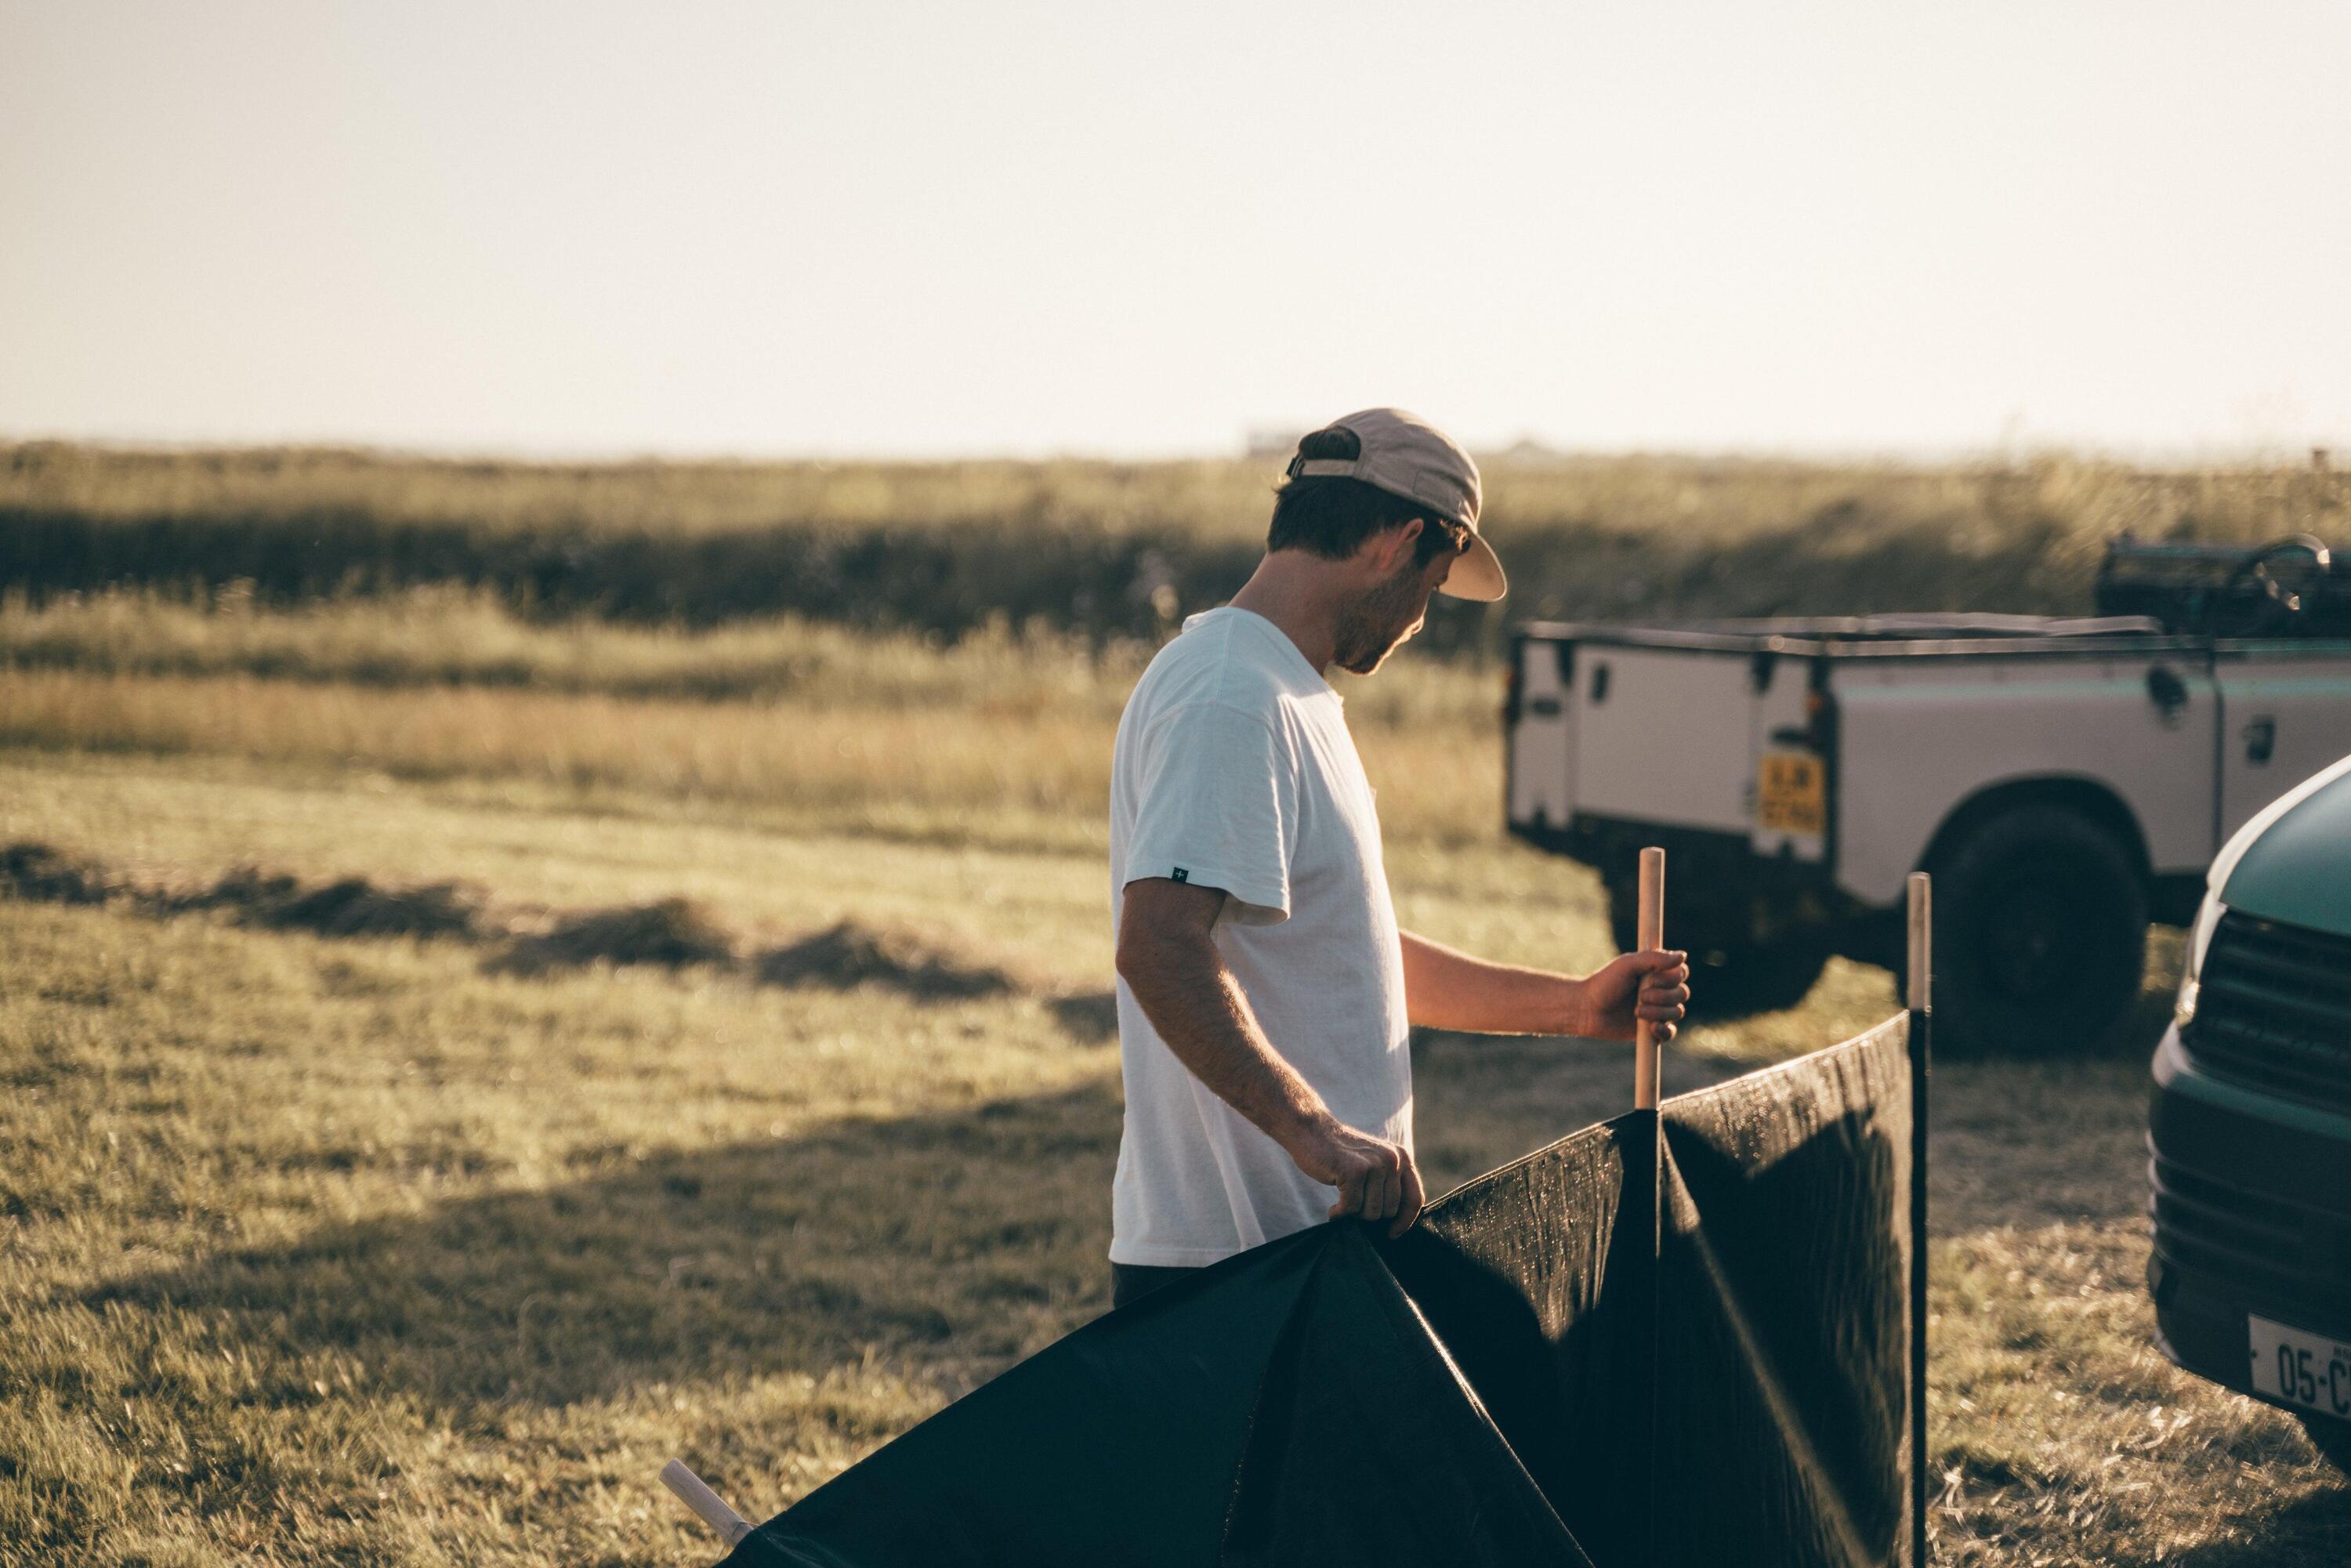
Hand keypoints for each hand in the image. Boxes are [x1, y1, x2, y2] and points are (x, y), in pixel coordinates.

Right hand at [1281, 1113, 1424, 1237]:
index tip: (1392, 1234)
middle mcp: (1392, 1159)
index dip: (1405, 1221)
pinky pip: (1351, 1208)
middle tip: (1352, 1205)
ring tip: (1341, 1203)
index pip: (1415, 1198)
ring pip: (1372, 1212)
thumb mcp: (1374, 1163)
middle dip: (1369, 1215)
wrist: (1311, 1131)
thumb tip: (1399, 1222)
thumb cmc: (1341, 1155)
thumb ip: (1390, 1183)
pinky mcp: (1354, 1171)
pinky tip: (1333, 1209)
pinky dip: (1340, 1213)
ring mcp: (1374, 1164)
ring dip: (1353, 1214)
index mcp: (1401, 1157)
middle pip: (1390, 1211)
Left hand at [1580, 950, 1690, 1042]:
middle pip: (1682, 994)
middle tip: (1640, 996)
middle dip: (1663, 996)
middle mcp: (1660, 991)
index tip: (1650, 979)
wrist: (1587, 1009)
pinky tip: (1651, 1028)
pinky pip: (1670, 1033)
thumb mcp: (1627, 965)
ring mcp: (1657, 1011)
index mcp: (1656, 973)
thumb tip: (1682, 956)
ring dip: (1659, 1012)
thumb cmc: (1604, 983)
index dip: (1671, 978)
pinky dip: (1664, 1031)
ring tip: (1636, 1011)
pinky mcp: (1651, 1030)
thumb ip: (1654, 959)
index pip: (1680, 973)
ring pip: (1677, 1012)